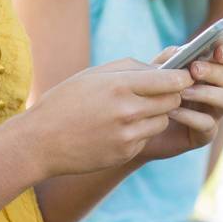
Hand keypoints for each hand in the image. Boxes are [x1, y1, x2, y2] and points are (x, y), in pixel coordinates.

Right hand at [15, 59, 189, 178]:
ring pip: (163, 120)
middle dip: (171, 94)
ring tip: (135, 109)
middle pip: (172, 101)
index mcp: (119, 86)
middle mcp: (127, 112)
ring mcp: (127, 135)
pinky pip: (147, 137)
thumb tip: (161, 68)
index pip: (171, 80)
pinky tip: (120, 127)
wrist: (39, 142)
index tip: (183, 75)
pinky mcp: (125, 153)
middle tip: (162, 91)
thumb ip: (131, 68)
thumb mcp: (94, 75)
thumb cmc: (65, 102)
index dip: (182, 77)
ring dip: (157, 113)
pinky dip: (141, 131)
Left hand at [137, 42, 222, 161]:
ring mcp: (212, 113)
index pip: (221, 58)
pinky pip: (208, 123)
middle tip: (194, 69)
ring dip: (206, 93)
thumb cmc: (146, 97)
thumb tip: (179, 50)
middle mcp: (213, 91)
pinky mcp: (205, 134)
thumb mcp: (153, 75)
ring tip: (182, 92)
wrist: (134, 129)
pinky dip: (191, 116)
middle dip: (212, 70)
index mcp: (204, 73)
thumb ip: (166, 61)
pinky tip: (172, 111)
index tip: (218, 48)